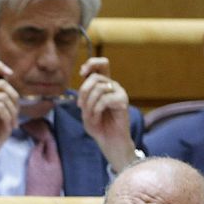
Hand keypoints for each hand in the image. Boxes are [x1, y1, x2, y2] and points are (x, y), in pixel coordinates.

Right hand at [0, 61, 20, 161]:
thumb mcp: (4, 108)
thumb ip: (5, 94)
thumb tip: (11, 81)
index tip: (10, 73)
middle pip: (2, 84)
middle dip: (14, 98)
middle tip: (16, 113)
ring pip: (3, 98)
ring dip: (12, 112)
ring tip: (12, 122)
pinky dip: (8, 117)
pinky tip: (8, 124)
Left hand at [75, 56, 137, 170]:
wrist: (109, 140)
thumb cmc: (97, 125)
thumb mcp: (85, 108)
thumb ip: (84, 93)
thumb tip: (86, 77)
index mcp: (102, 84)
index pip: (102, 64)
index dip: (92, 63)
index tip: (82, 72)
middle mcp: (112, 85)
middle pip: (95, 77)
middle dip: (83, 91)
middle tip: (80, 106)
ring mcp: (119, 92)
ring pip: (98, 89)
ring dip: (89, 105)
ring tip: (90, 116)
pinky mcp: (123, 101)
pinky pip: (104, 100)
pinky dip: (96, 111)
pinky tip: (97, 119)